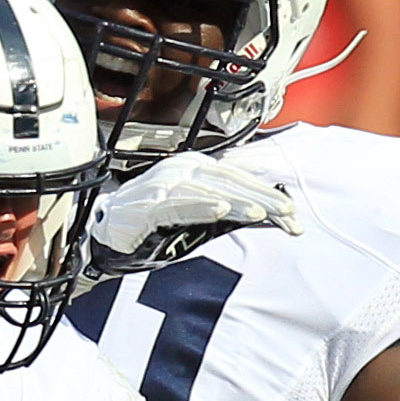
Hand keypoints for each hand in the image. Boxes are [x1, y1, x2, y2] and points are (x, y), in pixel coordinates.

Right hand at [85, 150, 300, 277]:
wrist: (107, 232)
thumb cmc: (151, 226)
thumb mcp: (196, 219)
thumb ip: (226, 213)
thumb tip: (265, 215)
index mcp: (197, 167)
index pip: (240, 177)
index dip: (267, 193)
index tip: (291, 214)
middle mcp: (184, 168)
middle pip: (232, 180)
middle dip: (263, 198)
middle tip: (289, 214)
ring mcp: (166, 182)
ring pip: (212, 189)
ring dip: (239, 202)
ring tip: (264, 213)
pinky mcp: (151, 201)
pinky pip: (183, 201)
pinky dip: (204, 204)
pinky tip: (223, 209)